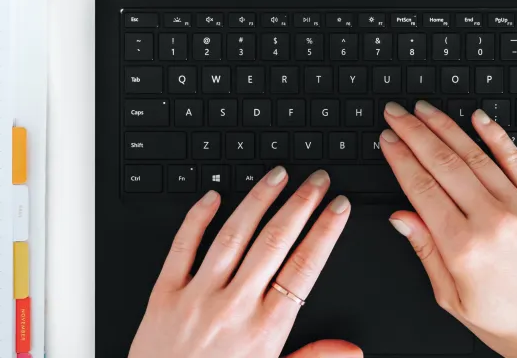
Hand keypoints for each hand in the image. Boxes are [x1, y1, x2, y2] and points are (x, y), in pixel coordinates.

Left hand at [127, 167, 360, 357]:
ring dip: (258, 200)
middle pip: (274, 242)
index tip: (339, 207)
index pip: (305, 267)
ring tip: (277, 176)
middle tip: (317, 180)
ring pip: (233, 235)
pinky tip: (212, 196)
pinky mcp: (164, 295)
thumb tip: (352, 351)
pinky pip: (182, 246)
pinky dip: (197, 218)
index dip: (326, 232)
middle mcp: (234, 306)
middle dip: (300, 205)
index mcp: (265, 328)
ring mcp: (198, 297)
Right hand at [379, 101, 516, 357]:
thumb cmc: (512, 325)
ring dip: (446, 128)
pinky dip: (496, 136)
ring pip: (476, 156)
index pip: (422, 189)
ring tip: (425, 110)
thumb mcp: (454, 300)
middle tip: (397, 113)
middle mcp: (492, 222)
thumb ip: (426, 252)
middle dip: (415, 133)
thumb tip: (402, 217)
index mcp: (463, 248)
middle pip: (443, 164)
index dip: (400, 159)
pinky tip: (478, 118)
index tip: (387, 140)